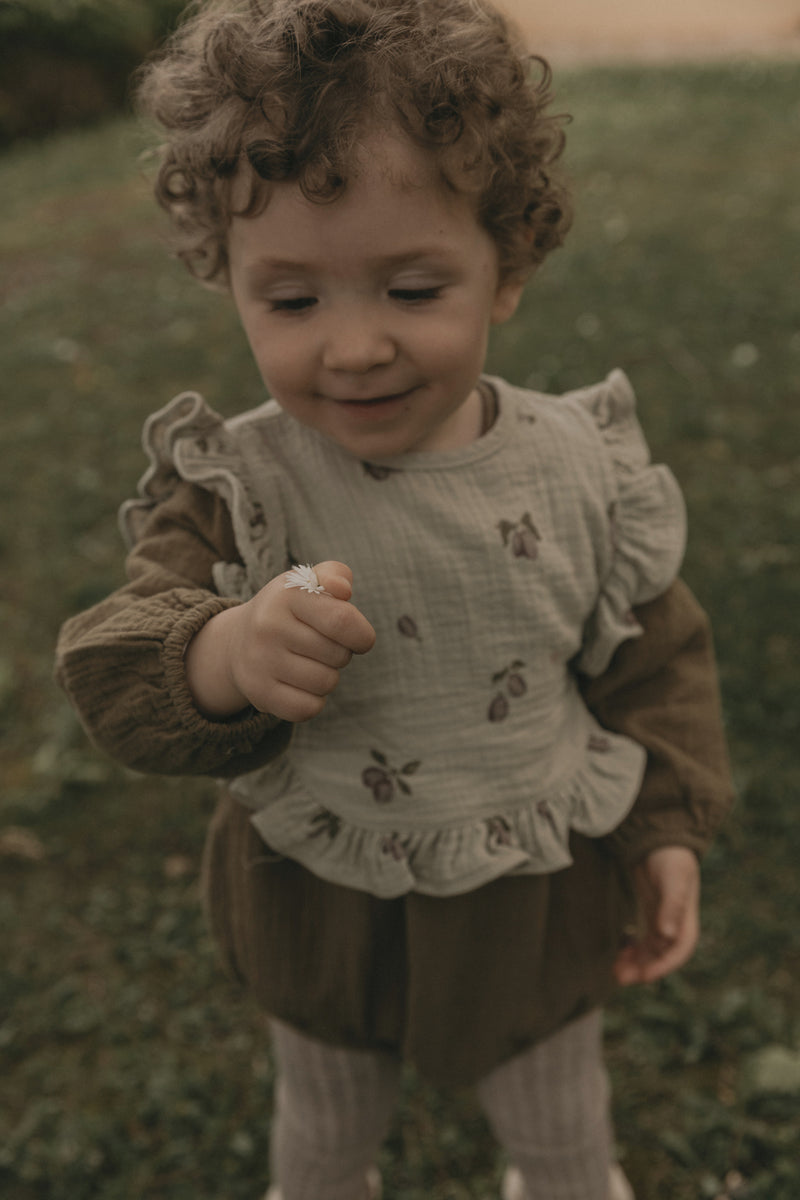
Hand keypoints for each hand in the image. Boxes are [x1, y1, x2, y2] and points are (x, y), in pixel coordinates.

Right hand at [185, 560, 375, 721]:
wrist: (238, 642)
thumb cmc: (288, 611)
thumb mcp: (307, 584)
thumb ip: (334, 574)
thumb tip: (343, 589)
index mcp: (287, 594)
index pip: (343, 621)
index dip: (362, 635)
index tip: (359, 637)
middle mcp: (268, 626)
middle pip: (339, 656)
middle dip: (341, 653)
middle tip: (321, 646)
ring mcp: (260, 661)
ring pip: (326, 683)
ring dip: (327, 676)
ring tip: (308, 662)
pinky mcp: (258, 693)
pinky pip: (309, 708)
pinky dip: (312, 700)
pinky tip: (299, 684)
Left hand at [613, 845, 699, 985]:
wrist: (659, 837)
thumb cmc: (670, 858)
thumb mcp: (673, 880)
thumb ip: (671, 906)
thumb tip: (667, 936)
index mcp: (686, 918)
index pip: (679, 951)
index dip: (663, 966)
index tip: (644, 977)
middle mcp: (676, 923)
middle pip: (662, 955)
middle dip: (644, 969)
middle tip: (620, 977)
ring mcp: (662, 918)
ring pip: (651, 950)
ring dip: (636, 962)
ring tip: (616, 971)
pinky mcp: (649, 912)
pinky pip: (643, 938)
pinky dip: (633, 948)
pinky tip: (620, 953)